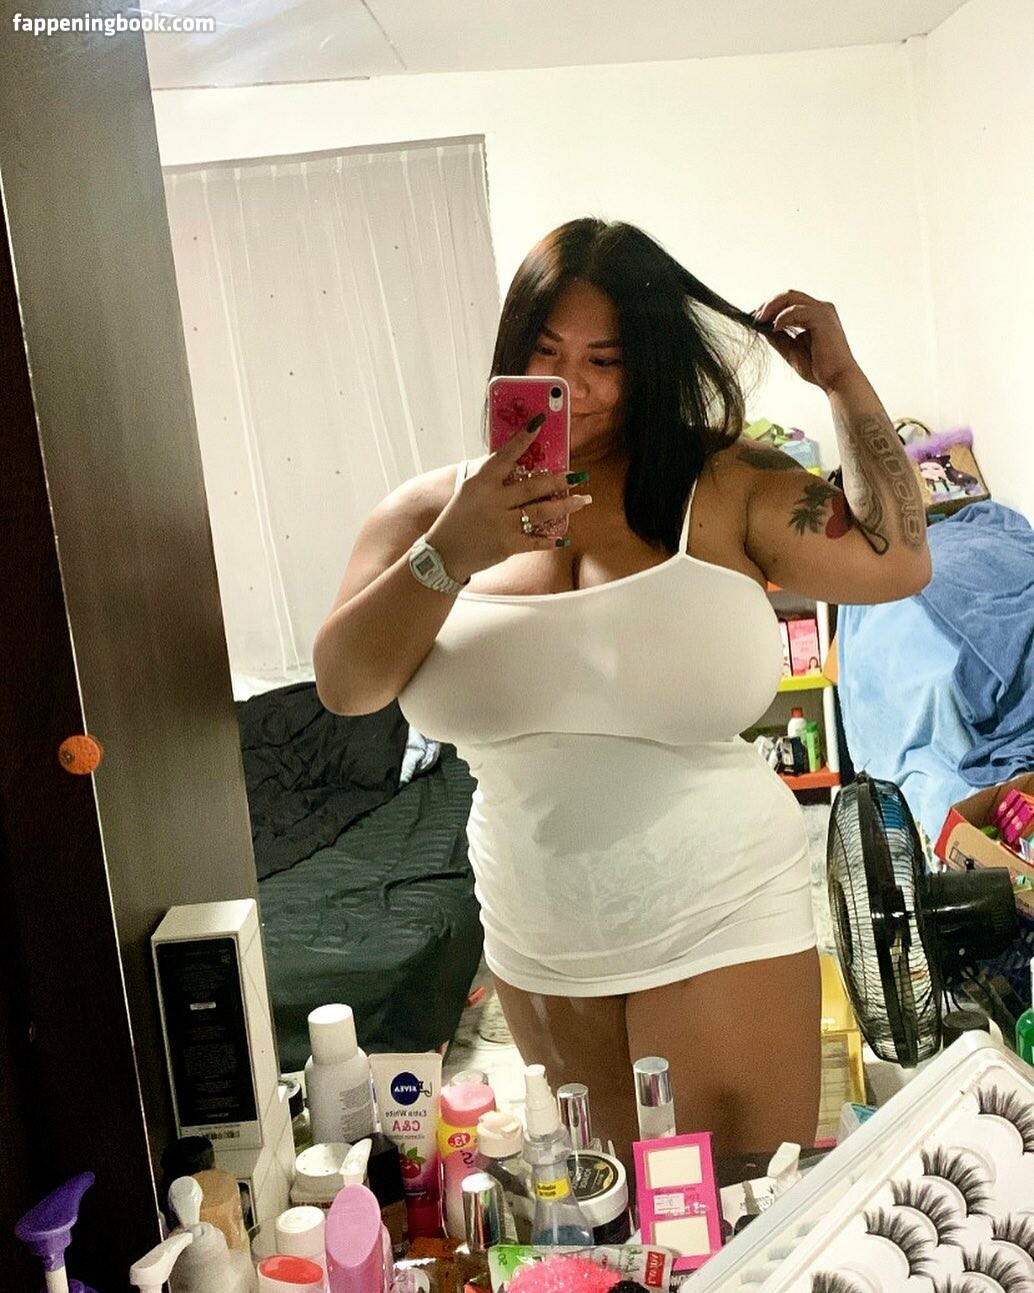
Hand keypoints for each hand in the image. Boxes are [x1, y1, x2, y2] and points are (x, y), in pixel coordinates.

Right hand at [426, 418, 591, 580]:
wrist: (443, 553)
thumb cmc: (457, 519)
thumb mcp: (469, 492)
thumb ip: (491, 478)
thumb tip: (517, 462)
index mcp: (481, 483)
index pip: (505, 455)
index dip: (523, 438)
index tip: (540, 422)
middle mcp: (493, 501)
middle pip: (533, 486)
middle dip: (559, 479)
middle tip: (577, 474)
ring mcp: (501, 524)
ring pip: (541, 511)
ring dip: (564, 505)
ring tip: (581, 500)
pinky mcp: (507, 546)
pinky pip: (535, 541)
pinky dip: (550, 540)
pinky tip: (563, 538)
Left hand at [753, 290, 861, 392]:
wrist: (836, 380)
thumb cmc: (819, 368)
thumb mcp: (791, 350)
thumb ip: (779, 338)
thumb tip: (762, 329)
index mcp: (815, 315)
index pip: (790, 302)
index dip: (770, 307)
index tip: (755, 318)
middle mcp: (821, 309)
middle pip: (789, 295)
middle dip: (768, 304)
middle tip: (754, 317)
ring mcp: (823, 311)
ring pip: (791, 297)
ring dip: (772, 307)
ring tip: (760, 320)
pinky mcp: (822, 318)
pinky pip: (797, 310)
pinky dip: (783, 317)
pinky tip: (774, 327)